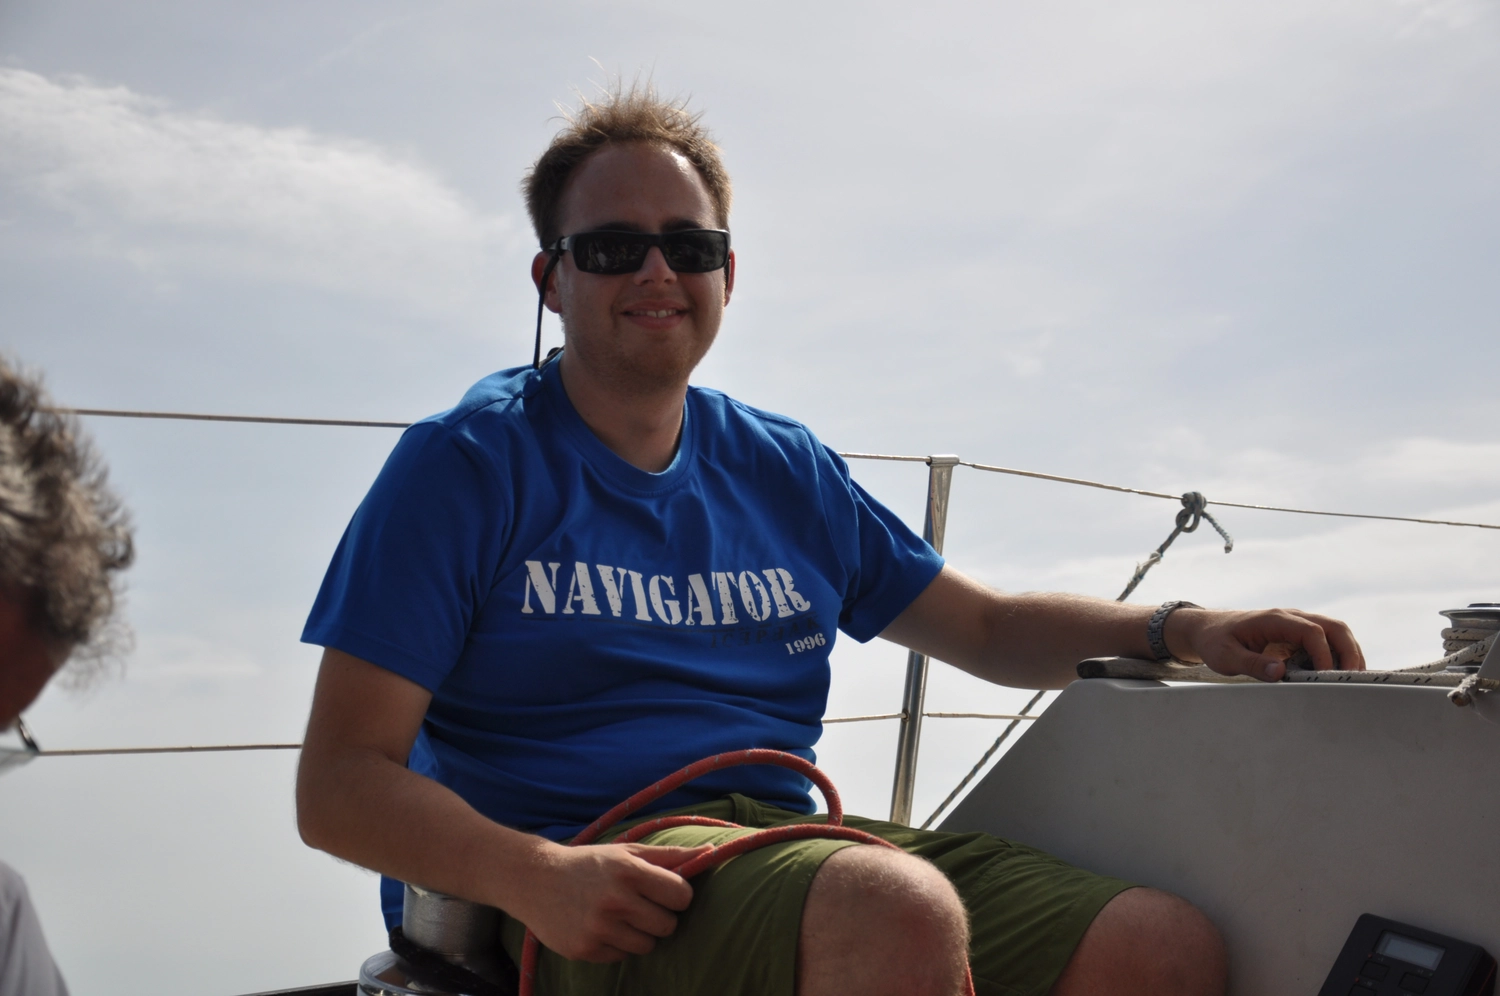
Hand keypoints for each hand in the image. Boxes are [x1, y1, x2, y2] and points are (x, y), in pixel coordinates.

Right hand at [516, 840, 713, 961]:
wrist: (535, 879)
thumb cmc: (589, 863)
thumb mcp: (626, 851)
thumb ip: (667, 856)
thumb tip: (711, 850)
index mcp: (629, 871)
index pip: (681, 895)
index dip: (677, 895)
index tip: (665, 892)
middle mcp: (615, 900)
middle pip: (667, 925)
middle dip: (659, 916)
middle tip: (640, 905)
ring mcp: (599, 928)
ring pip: (647, 946)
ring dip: (640, 934)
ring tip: (620, 916)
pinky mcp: (585, 949)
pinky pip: (622, 956)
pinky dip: (617, 945)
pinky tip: (601, 927)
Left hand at [1166, 607, 1365, 681]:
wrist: (1207, 629)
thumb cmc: (1215, 641)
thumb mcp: (1225, 656)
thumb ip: (1251, 664)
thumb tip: (1280, 672)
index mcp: (1274, 619)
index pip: (1311, 632)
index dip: (1324, 654)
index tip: (1325, 677)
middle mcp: (1290, 618)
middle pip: (1334, 627)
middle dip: (1349, 651)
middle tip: (1355, 678)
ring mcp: (1296, 625)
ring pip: (1335, 632)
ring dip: (1348, 653)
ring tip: (1352, 679)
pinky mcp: (1297, 635)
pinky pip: (1326, 641)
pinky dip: (1338, 655)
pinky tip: (1338, 675)